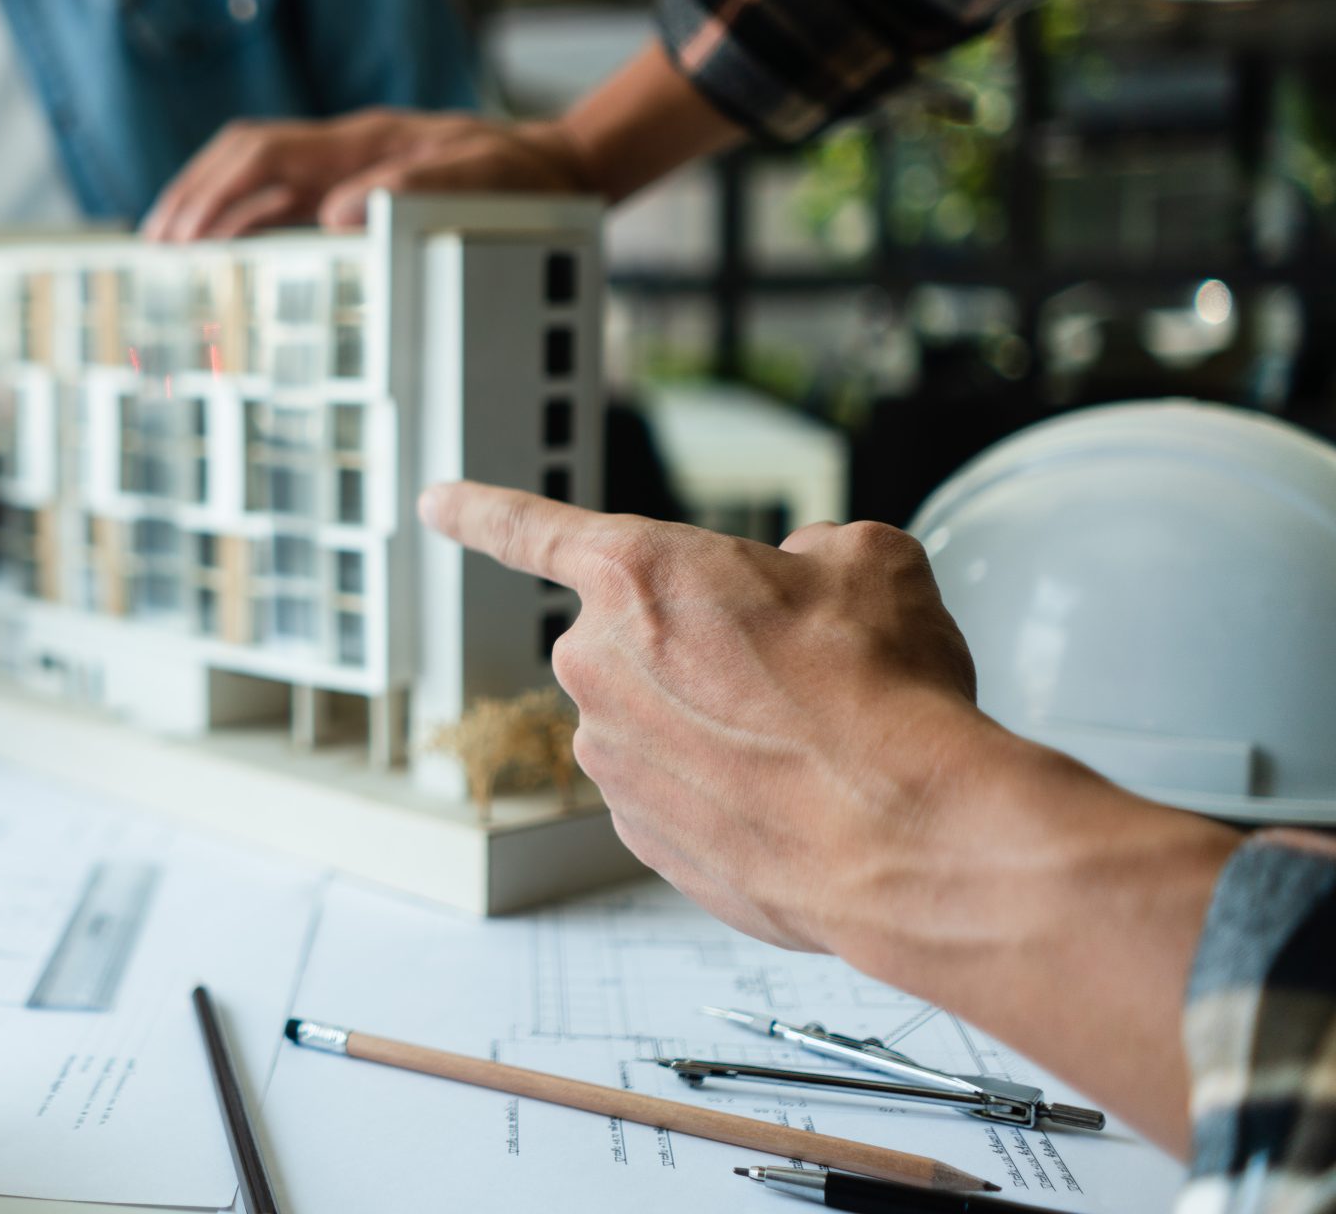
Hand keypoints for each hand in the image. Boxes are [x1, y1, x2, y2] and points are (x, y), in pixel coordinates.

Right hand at [141, 110, 591, 242]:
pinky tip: (226, 261)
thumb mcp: (478, 179)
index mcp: (360, 143)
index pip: (263, 154)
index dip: (214, 190)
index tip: (180, 231)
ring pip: (256, 183)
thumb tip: (338, 217)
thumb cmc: (517, 175)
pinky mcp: (351, 192)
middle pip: (242, 160)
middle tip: (154, 248)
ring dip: (210, 213)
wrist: (555, 166)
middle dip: (192, 198)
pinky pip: (283, 206)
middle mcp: (342, 153)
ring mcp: (343, 171)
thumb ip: (413, 189)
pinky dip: (244, 229)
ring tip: (171, 256)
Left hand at [416, 482, 995, 952]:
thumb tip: (809, 573)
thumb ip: (815, 552)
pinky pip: (681, 793)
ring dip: (722, 728)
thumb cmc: (882, 696)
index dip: (479, 511)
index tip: (436, 503)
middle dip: (705, 651)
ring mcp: (611, 758)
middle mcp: (599, 664)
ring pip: (663, 721)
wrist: (902, 834)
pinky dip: (731, 794)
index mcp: (636, 574)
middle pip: (639, 640)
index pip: (531, 528)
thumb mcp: (871, 565)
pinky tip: (795, 799)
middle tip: (795, 673)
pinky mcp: (639, 835)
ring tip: (813, 744)